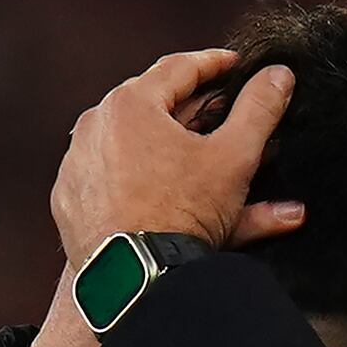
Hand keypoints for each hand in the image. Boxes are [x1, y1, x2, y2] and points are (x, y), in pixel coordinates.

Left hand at [49, 48, 306, 268]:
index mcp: (131, 103)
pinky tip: (159, 191)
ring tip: (194, 160)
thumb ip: (259, 110)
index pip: (178, 68)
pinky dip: (133, 180)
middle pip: (151, 106)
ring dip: (162, 147)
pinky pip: (108, 179)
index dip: (213, 65)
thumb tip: (278, 75)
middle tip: (217, 114)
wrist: (135, 281)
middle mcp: (94, 126)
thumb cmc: (180, 217)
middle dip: (189, 110)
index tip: (233, 65)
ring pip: (129, 144)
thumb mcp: (233, 158)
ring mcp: (77, 164)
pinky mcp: (68, 201)